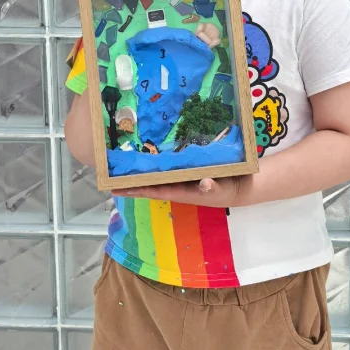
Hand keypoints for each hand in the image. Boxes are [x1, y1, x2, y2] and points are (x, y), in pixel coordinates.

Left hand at [119, 175, 249, 207]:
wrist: (240, 187)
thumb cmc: (228, 189)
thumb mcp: (221, 188)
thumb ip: (212, 186)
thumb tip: (203, 183)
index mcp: (180, 191)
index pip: (153, 190)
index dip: (135, 190)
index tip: (116, 189)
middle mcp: (176, 185)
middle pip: (148, 185)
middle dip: (130, 183)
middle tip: (108, 179)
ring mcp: (180, 178)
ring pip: (155, 176)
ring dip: (139, 174)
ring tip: (119, 168)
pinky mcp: (185, 170)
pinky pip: (166, 167)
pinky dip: (154, 163)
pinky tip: (144, 157)